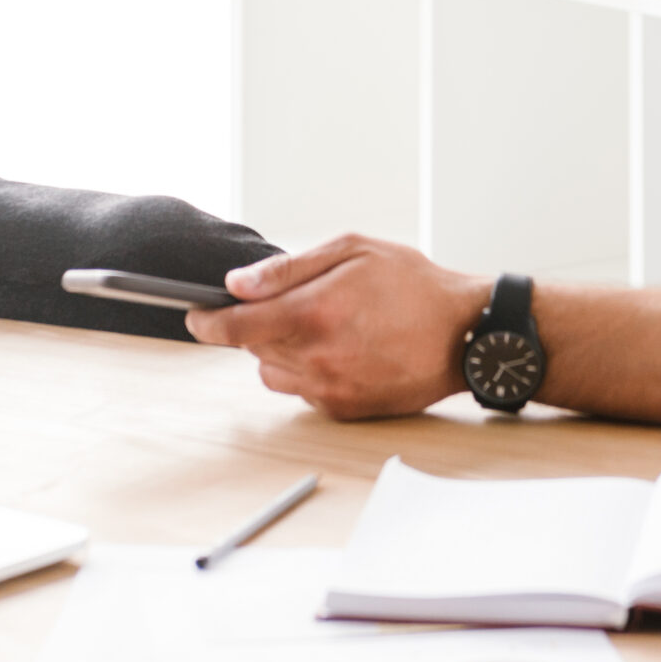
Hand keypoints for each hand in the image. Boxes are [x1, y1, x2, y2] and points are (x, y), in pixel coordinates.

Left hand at [186, 235, 489, 420]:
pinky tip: (342, 348)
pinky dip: (308, 370)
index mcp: (314, 313)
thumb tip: (237, 284)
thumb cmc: (413, 284)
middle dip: (257, 325)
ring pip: (273, 372)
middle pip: (252, 348)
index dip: (207, 322)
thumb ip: (289, 268)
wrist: (465, 333)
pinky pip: (302, 391)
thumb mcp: (353, 251)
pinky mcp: (344, 410)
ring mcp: (330, 389)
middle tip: (292, 303)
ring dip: (281, 350)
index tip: (194, 316)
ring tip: (324, 325)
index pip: (236, 327)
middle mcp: (317, 358)